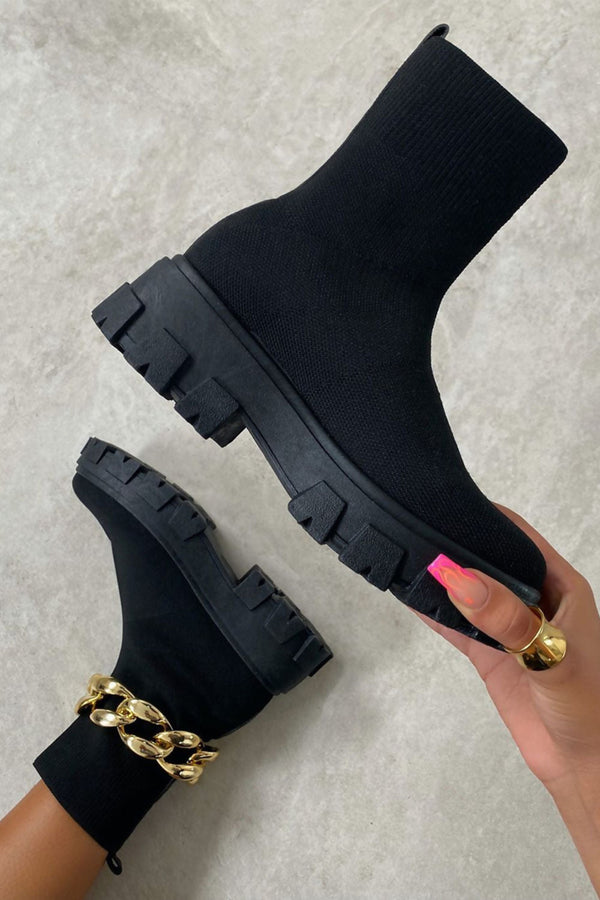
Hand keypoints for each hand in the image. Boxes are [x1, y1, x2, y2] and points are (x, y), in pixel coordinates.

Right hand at [417, 504, 599, 791]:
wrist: (586, 766)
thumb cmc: (590, 707)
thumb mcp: (552, 656)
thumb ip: (507, 619)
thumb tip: (458, 578)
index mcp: (559, 585)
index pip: (517, 536)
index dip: (484, 516)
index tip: (445, 502)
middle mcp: (531, 600)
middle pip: (487, 561)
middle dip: (456, 545)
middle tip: (413, 526)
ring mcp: (508, 628)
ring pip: (467, 592)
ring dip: (441, 578)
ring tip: (403, 554)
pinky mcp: (490, 656)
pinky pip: (454, 627)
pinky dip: (431, 611)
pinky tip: (407, 594)